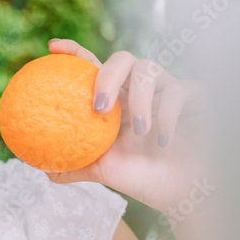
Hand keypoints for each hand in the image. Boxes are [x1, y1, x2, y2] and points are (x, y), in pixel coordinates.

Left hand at [45, 39, 211, 214]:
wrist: (185, 192)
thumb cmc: (147, 179)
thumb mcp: (107, 172)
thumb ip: (77, 165)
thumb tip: (44, 169)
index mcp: (117, 100)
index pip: (94, 68)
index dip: (75, 54)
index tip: (53, 48)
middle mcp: (140, 89)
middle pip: (121, 60)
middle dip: (107, 75)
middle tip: (99, 107)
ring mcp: (167, 89)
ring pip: (148, 70)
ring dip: (139, 100)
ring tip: (139, 130)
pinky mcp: (195, 95)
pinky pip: (178, 90)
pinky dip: (168, 115)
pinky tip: (163, 140)